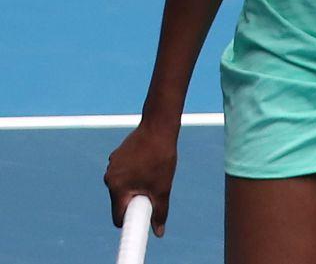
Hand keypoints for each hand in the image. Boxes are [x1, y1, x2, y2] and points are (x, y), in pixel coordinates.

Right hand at [103, 123, 177, 237]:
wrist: (158, 127)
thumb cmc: (160, 158)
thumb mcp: (162, 187)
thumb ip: (159, 211)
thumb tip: (159, 232)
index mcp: (117, 188)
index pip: (118, 216)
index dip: (131, 220)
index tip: (142, 218)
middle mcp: (109, 178)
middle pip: (121, 200)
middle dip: (136, 199)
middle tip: (153, 189)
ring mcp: (112, 165)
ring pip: (123, 186)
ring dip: (136, 185)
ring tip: (152, 172)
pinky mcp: (117, 156)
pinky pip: (124, 172)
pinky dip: (135, 173)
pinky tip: (147, 161)